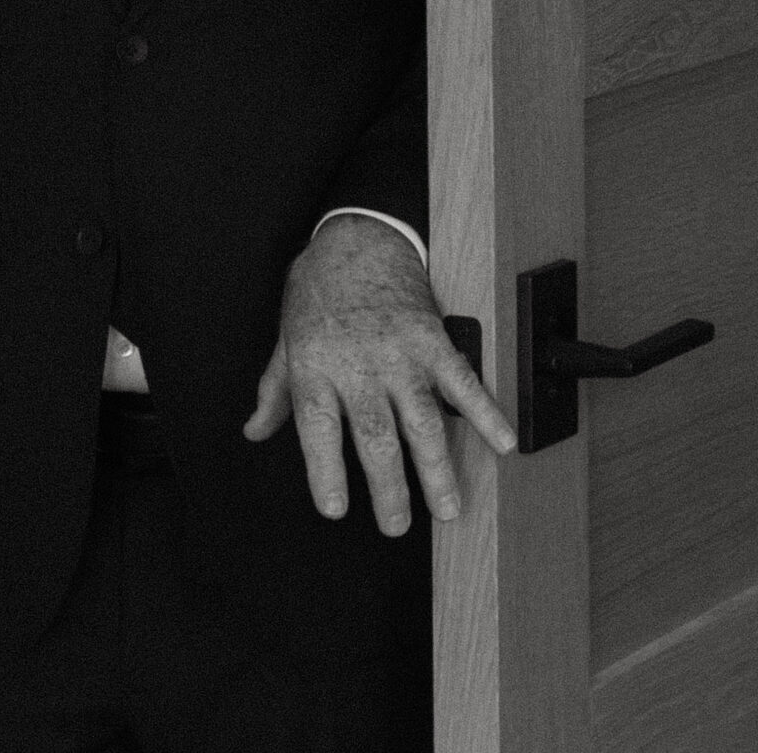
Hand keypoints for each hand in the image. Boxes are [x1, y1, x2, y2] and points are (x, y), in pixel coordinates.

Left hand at [243, 215, 516, 534]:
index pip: (318, 430)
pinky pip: (463, 380)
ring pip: (421, 420)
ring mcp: (400, 352)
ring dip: (437, 468)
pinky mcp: (433, 338)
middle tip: (397, 524)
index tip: (335, 509)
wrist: (360, 232)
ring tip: (447, 508)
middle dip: (389, 487)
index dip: (325, 472)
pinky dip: (486, 412)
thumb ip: (275, 390)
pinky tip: (502, 441)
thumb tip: (255, 430)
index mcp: (316, 366)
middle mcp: (359, 364)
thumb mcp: (286, 337)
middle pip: (375, 437)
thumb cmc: (319, 286)